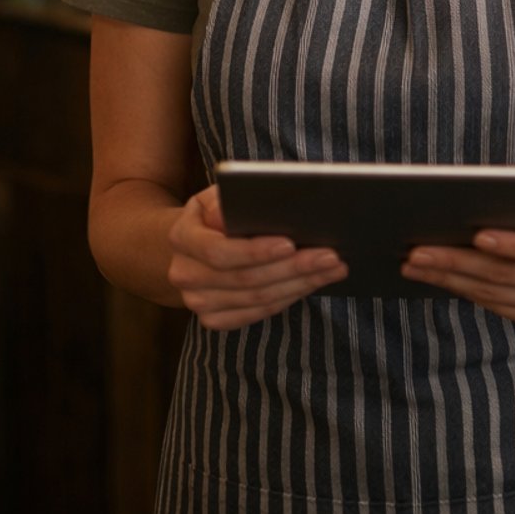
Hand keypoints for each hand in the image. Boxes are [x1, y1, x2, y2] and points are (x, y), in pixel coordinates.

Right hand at [165, 185, 346, 329]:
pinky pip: (256, 314)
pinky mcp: (213, 319)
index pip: (219, 252)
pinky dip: (288, 298)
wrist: (195, 241)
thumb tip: (232, 214)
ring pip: (256, 300)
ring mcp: (197, 301)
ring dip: (299, 284)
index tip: (290, 243)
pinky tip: (313, 283)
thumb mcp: (218, 194)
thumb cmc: (218, 211)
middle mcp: (184, 274)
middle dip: (292, 268)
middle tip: (330, 256)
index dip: (255, 251)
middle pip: (244, 280)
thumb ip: (226, 200)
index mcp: (181, 237)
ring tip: (332, 268)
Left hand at [400, 183, 514, 326]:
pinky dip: (462, 289)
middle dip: (460, 262)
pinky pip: (493, 304)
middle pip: (508, 275)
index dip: (513, 246)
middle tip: (418, 251)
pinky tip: (434, 276)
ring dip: (450, 278)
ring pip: (494, 293)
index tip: (476, 234)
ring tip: (414, 263)